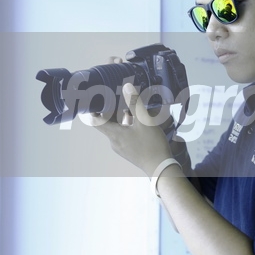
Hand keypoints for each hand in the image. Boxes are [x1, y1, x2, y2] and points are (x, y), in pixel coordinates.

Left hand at [88, 57, 172, 176]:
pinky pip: (124, 135)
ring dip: (122, 117)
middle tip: (116, 97)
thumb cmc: (151, 145)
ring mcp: (122, 147)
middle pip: (107, 123)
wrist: (161, 168)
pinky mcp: (130, 150)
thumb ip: (135, 103)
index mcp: (114, 134)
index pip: (96, 121)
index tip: (94, 99)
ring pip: (117, 128)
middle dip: (111, 110)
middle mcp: (114, 142)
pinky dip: (128, 126)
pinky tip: (139, 121)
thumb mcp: (145, 121)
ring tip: (132, 107)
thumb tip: (126, 86)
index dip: (93, 109)